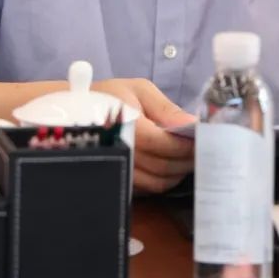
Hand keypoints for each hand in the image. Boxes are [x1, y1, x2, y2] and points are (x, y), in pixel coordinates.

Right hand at [92, 78, 195, 192]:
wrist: (74, 111)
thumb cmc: (111, 95)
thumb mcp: (139, 89)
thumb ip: (167, 108)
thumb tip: (194, 124)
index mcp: (126, 125)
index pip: (163, 144)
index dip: (186, 146)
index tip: (204, 141)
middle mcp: (120, 151)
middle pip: (163, 167)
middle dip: (187, 161)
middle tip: (204, 151)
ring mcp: (118, 168)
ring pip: (158, 183)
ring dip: (178, 173)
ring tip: (190, 159)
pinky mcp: (118, 178)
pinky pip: (147, 187)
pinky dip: (164, 179)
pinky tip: (172, 165)